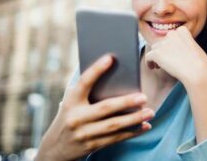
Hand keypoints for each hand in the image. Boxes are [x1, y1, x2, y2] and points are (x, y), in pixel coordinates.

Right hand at [36, 55, 153, 160]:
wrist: (55, 148)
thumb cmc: (69, 116)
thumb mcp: (72, 102)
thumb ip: (87, 90)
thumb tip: (114, 75)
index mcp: (71, 101)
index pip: (84, 82)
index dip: (96, 70)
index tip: (111, 58)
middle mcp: (76, 117)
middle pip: (105, 108)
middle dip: (126, 102)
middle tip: (143, 97)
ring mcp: (84, 133)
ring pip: (114, 125)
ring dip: (134, 119)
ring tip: (150, 112)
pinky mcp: (92, 146)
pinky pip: (116, 138)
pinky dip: (132, 132)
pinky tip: (144, 126)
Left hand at [145, 26, 206, 85]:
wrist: (197, 72)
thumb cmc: (200, 64)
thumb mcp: (194, 49)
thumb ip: (182, 45)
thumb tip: (171, 50)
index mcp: (182, 30)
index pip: (171, 36)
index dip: (170, 46)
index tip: (173, 55)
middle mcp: (172, 34)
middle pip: (162, 42)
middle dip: (163, 51)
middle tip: (167, 62)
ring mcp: (163, 43)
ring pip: (155, 49)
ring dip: (157, 57)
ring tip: (161, 66)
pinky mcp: (156, 53)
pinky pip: (148, 57)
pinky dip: (148, 62)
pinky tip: (152, 68)